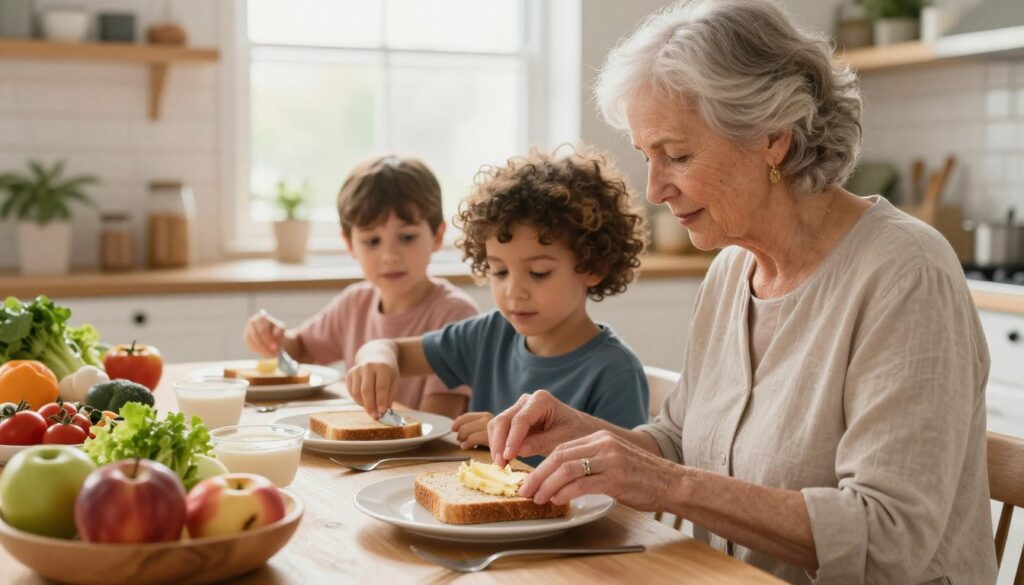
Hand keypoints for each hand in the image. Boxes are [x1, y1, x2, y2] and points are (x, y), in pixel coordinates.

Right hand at [243, 310, 284, 355]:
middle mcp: (252, 322)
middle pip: (256, 336)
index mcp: (262, 317)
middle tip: (273, 354)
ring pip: (252, 342)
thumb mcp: (281, 330)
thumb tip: (275, 335)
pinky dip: (258, 351)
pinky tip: (266, 353)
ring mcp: (248, 330)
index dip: (268, 340)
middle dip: (265, 346)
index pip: (263, 330)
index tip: (275, 348)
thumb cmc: (278, 331)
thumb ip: (279, 331)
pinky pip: (250, 346)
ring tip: (271, 354)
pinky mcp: (247, 338)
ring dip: (262, 350)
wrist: (273, 334)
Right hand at [344, 362, 398, 419]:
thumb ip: (389, 396)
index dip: (381, 401)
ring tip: (371, 409)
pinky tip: (365, 401)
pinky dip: (358, 400)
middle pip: (366, 390)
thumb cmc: (387, 372)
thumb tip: (384, 412)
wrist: (376, 357)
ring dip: (363, 404)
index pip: (380, 387)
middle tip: (375, 417)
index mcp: (382, 367)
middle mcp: (367, 367)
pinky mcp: (349, 374)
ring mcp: (356, 370)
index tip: (382, 412)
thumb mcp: (394, 381)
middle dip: (370, 406)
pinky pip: (352, 392)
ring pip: (356, 393)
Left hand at [452, 412, 492, 449]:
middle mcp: (489, 419)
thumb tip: (456, 424)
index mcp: (487, 416)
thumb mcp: (486, 431)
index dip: (457, 423)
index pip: (467, 416)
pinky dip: (466, 444)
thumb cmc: (496, 442)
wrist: (517, 452)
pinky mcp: (491, 437)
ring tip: (463, 446)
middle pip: (465, 425)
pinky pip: (472, 438)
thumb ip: (473, 426)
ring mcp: (490, 427)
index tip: (453, 429)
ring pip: (466, 430)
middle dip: (460, 434)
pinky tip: (466, 447)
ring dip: (462, 439)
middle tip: (461, 441)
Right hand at [486, 390, 593, 466]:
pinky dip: (499, 445)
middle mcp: (527, 401)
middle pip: (503, 420)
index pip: (520, 420)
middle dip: (499, 443)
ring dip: (496, 445)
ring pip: (497, 424)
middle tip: (500, 464)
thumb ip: (541, 443)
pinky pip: (500, 431)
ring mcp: (519, 409)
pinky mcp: (515, 420)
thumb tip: (518, 451)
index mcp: (541, 400)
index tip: (507, 457)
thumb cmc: (577, 432)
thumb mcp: (563, 440)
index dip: (511, 439)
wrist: (581, 429)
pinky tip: (504, 460)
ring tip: (501, 465)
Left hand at [520, 430, 681, 510]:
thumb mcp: (613, 460)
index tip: (529, 479)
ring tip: (537, 498)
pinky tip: (557, 500)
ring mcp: (610, 460)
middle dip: (538, 475)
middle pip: (559, 456)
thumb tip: (559, 477)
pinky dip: (565, 492)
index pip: (562, 448)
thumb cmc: (642, 476)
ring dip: (547, 485)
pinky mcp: (617, 478)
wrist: (673, 482)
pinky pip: (583, 484)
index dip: (541, 464)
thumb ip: (589, 463)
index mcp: (600, 438)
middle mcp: (603, 445)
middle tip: (525, 490)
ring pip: (567, 469)